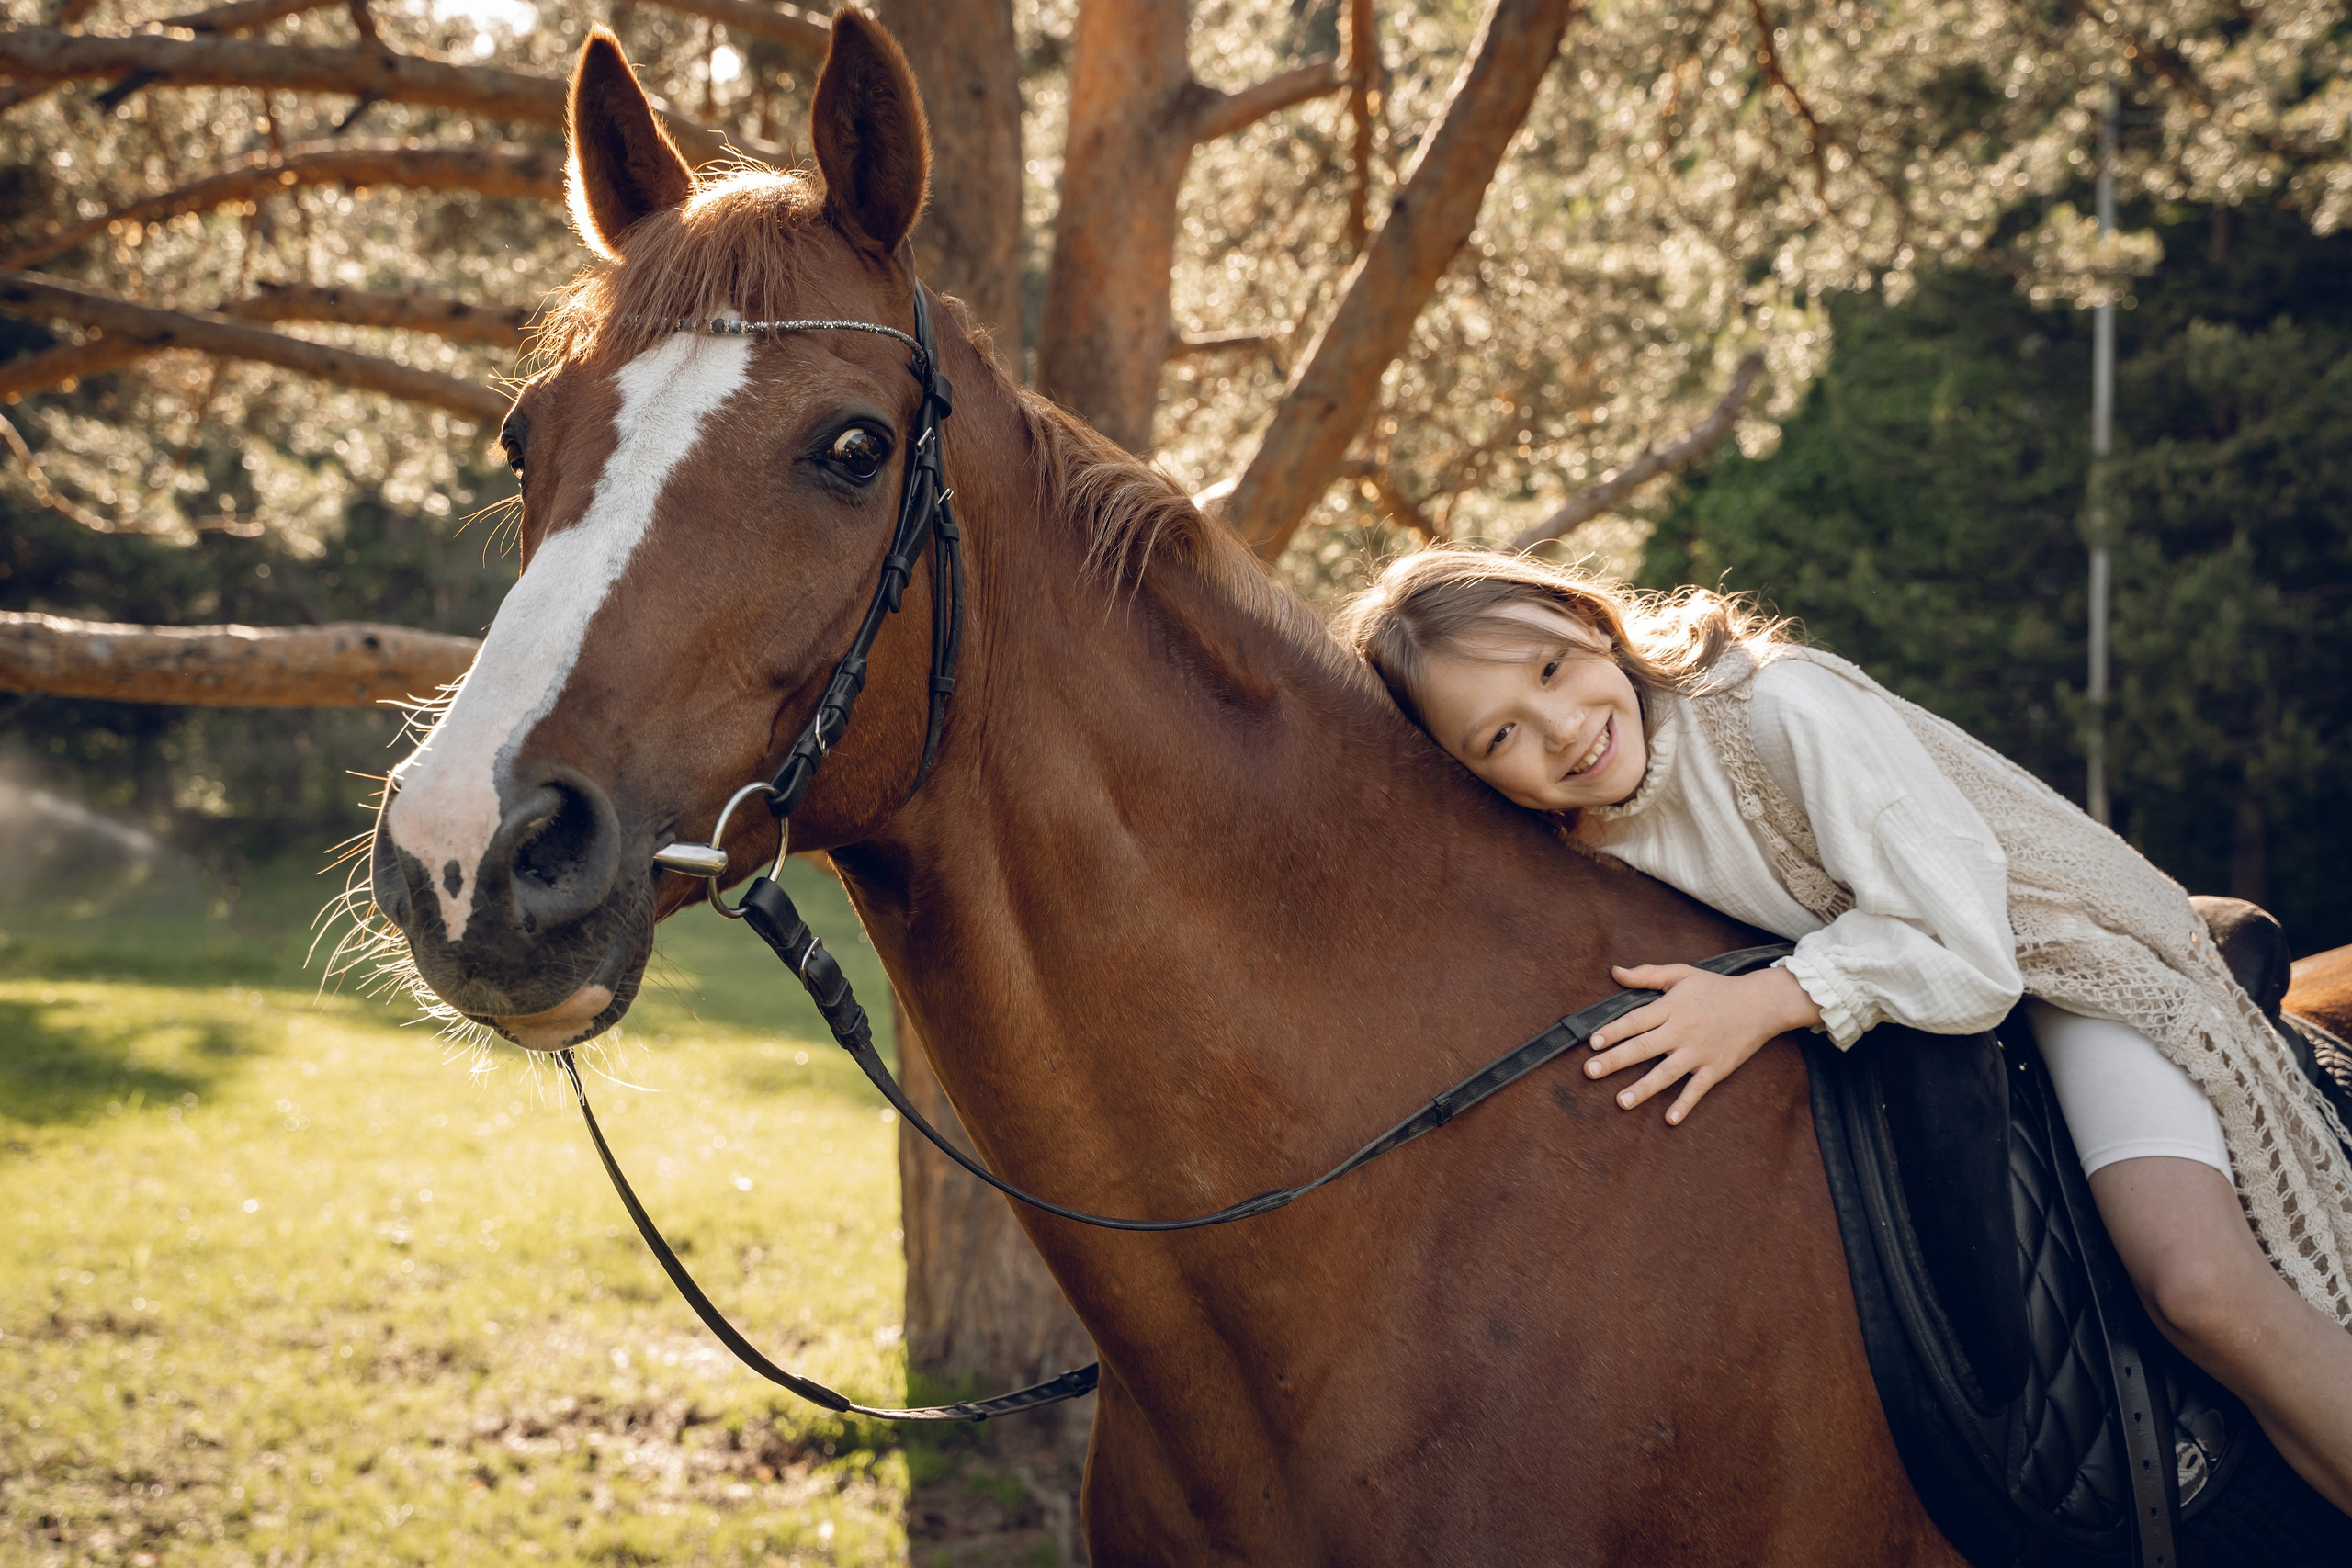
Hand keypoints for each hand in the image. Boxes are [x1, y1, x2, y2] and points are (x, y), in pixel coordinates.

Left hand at [1584, 963, 1823, 1125]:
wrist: (1761, 1003)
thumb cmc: (1716, 988)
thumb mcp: (1682, 974)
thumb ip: (1647, 975)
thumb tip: (1615, 972)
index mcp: (1672, 1007)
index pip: (1636, 1020)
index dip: (1613, 1031)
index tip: (1592, 1043)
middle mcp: (1683, 1031)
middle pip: (1644, 1047)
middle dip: (1616, 1060)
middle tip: (1590, 1071)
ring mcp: (1700, 1052)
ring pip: (1667, 1072)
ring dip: (1644, 1088)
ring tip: (1621, 1102)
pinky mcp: (1716, 1068)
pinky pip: (1698, 1089)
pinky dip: (1685, 1104)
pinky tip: (1670, 1120)